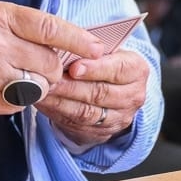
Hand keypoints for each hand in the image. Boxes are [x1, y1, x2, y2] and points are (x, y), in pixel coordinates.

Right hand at [0, 1, 102, 115]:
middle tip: (38, 65)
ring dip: (37, 84)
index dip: (79, 40)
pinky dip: (17, 98)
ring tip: (16, 75)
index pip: (51, 28)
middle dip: (53, 67)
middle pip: (50, 63)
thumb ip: (23, 25)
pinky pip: (18, 103)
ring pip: (38, 86)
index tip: (98, 48)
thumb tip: (65, 41)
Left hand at [37, 46, 151, 147]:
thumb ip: (90, 50)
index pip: (118, 69)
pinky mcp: (102, 133)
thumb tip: (64, 48)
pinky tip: (44, 103)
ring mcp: (119, 117)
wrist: (112, 88)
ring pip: (87, 112)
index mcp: (137, 70)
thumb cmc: (104, 62)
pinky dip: (57, 113)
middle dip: (72, 87)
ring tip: (43, 91)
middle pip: (101, 93)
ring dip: (62, 102)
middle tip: (50, 80)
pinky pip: (76, 124)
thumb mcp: (106, 50)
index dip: (95, 69)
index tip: (74, 67)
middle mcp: (133, 96)